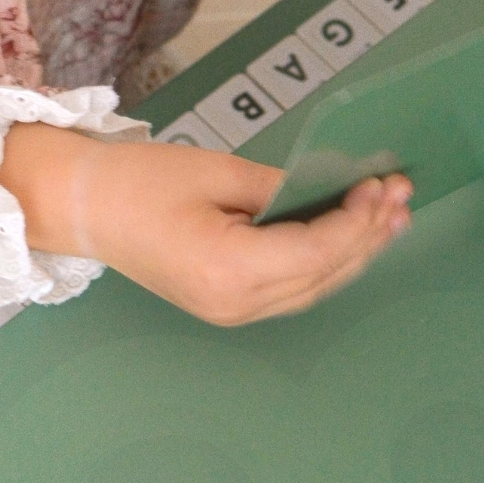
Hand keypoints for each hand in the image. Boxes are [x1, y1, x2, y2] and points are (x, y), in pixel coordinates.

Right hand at [0, 123, 411, 324]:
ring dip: (354, 253)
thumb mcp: (218, 171)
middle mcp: (233, 303)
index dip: (358, 220)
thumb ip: (281, 187)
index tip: (382, 185)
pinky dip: (323, 262)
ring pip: (313, 287)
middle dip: (368, 236)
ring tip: (389, 218)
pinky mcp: (225, 304)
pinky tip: (346, 237)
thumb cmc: (137, 182)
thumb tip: (333, 190)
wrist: (82, 207)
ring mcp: (229, 311)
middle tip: (401, 196)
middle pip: (323, 275)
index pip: (317, 251)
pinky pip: (290, 288)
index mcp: (227, 270)